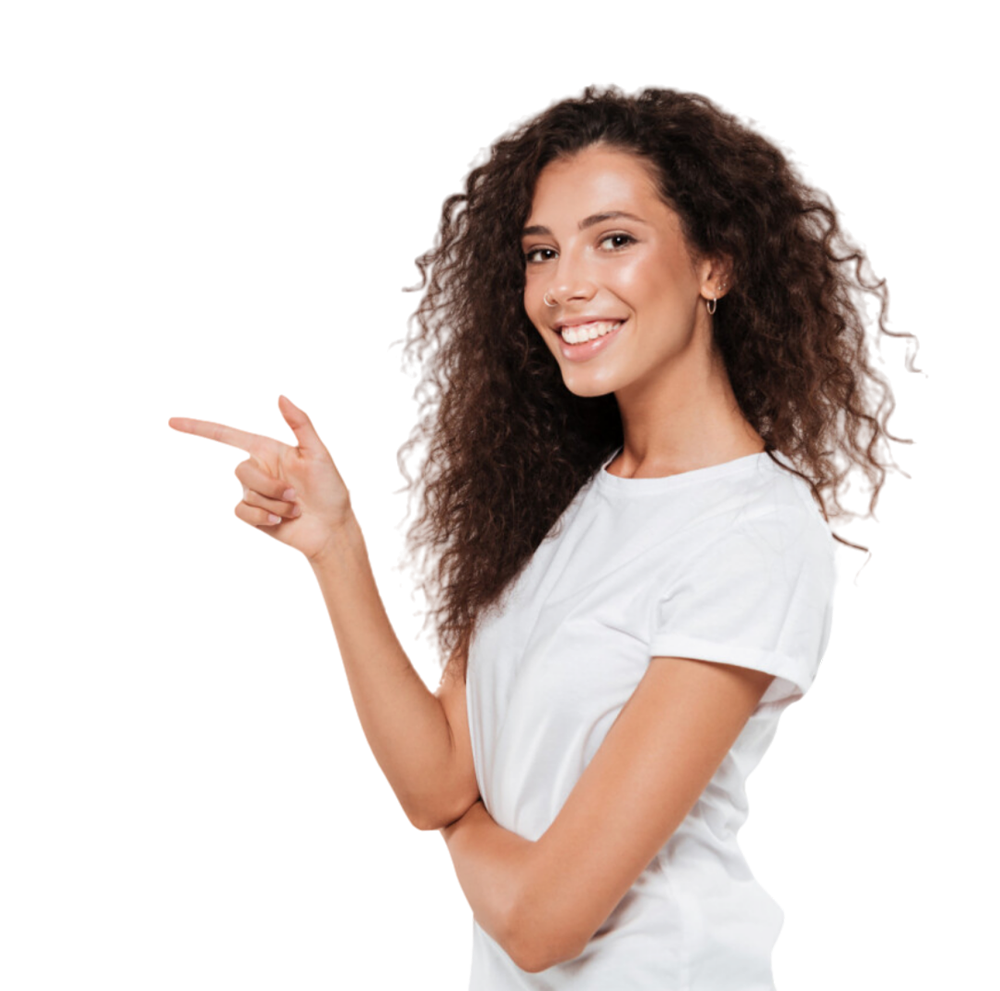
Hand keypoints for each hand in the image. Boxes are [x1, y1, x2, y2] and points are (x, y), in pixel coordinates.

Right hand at [168, 394, 357, 562]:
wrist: (331, 529)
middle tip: (295, 495)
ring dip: (274, 503)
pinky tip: (282, 520)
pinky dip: (263, 517)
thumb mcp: (319, 454)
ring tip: (295, 508)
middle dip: (269, 486)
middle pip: (240, 471)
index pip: (227, 436)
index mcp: (268, 451)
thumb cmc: (330, 491)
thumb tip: (280, 397)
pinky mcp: (254, 514)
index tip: (173, 422)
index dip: (199, 428)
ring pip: (245, 493)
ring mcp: (255, 493)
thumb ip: (300, 425)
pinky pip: (242, 511)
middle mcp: (259, 470)